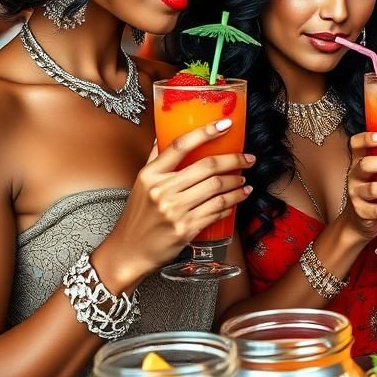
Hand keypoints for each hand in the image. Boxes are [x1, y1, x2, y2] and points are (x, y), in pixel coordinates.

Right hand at [98, 119, 254, 287]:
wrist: (129, 252)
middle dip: (235, 161)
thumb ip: (155, 159)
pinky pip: (216, 211)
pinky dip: (230, 204)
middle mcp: (162, 191)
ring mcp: (175, 211)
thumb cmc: (137, 217)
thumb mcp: (140, 185)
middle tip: (248, 159)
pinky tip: (235, 200)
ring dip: (237, 184)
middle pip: (208, 167)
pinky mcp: (186, 229)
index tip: (225, 124)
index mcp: (150, 175)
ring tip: (244, 181)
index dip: (206, 132)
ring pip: (217, 189)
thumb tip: (164, 134)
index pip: (180, 145)